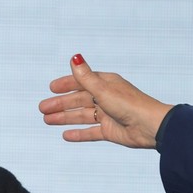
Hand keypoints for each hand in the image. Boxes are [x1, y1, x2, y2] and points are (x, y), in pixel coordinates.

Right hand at [38, 54, 173, 148]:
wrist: (150, 127)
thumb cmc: (130, 104)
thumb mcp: (103, 89)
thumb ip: (85, 77)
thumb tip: (74, 57)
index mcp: (106, 84)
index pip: (82, 82)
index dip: (66, 84)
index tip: (51, 88)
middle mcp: (106, 98)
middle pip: (79, 100)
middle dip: (60, 104)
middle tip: (42, 108)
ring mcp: (108, 115)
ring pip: (82, 116)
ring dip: (65, 118)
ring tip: (47, 120)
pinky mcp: (110, 131)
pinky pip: (91, 132)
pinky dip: (78, 134)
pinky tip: (65, 135)